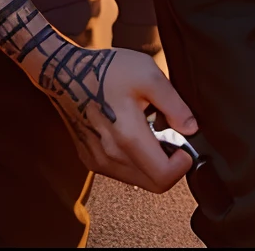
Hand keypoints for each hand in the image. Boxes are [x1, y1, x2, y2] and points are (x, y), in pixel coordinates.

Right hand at [38, 44, 197, 193]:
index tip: (186, 147)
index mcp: (128, 137)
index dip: (182, 166)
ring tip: (152, 134)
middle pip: (153, 184)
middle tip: (173, 140)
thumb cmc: (106, 70)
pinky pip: (122, 173)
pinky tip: (134, 137)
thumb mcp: (148, 75)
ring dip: (152, 165)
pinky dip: (135, 162)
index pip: (163, 177)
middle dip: (170, 167)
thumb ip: (174, 105)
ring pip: (138, 180)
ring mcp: (98, 160)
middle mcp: (111, 156)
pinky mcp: (91, 159)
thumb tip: (191, 129)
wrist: (64, 72)